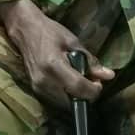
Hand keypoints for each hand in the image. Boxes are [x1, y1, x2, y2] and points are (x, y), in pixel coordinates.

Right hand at [0, 0, 114, 108]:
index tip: (99, 83)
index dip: (93, 90)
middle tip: (91, 82)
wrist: (25, 30)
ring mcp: (38, 87)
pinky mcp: (35, 90)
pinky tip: (69, 82)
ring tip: (80, 80)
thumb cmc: (49, 31)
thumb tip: (109, 75)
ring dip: (76, 97)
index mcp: (54, 65)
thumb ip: (90, 60)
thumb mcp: (73, 41)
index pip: (78, 88)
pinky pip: (56, 100)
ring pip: (64, 104)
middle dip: (86, 95)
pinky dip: (66, 95)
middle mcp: (44, 81)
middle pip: (72, 101)